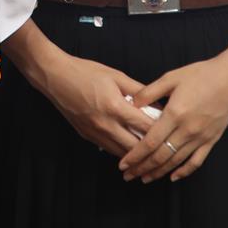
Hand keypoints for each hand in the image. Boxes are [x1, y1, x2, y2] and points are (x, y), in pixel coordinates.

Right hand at [38, 51, 156, 156]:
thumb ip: (139, 90)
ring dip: (136, 155)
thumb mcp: (116, 75)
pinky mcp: (86, 136)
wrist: (54, 76)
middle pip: (135, 147)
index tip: (173, 132)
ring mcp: (94, 132)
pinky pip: (108, 149)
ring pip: (122, 153)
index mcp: (115, 107)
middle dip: (151, 151)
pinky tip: (130, 149)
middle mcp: (105, 124)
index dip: (161, 131)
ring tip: (151, 155)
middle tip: (164, 150)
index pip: (145, 127)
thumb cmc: (84, 72)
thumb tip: (158, 102)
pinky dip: (121, 150)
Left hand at [120, 52, 227, 183]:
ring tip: (145, 178)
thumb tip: (131, 104)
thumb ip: (149, 92)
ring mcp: (201, 137)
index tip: (123, 164)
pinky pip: (196, 161)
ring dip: (159, 172)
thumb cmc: (201, 74)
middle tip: (128, 176)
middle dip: (142, 168)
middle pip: (160, 156)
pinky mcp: (212, 140)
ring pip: (176, 162)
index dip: (135, 155)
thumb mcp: (171, 78)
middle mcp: (187, 130)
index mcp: (175, 114)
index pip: (150, 142)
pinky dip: (184, 171)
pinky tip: (173, 177)